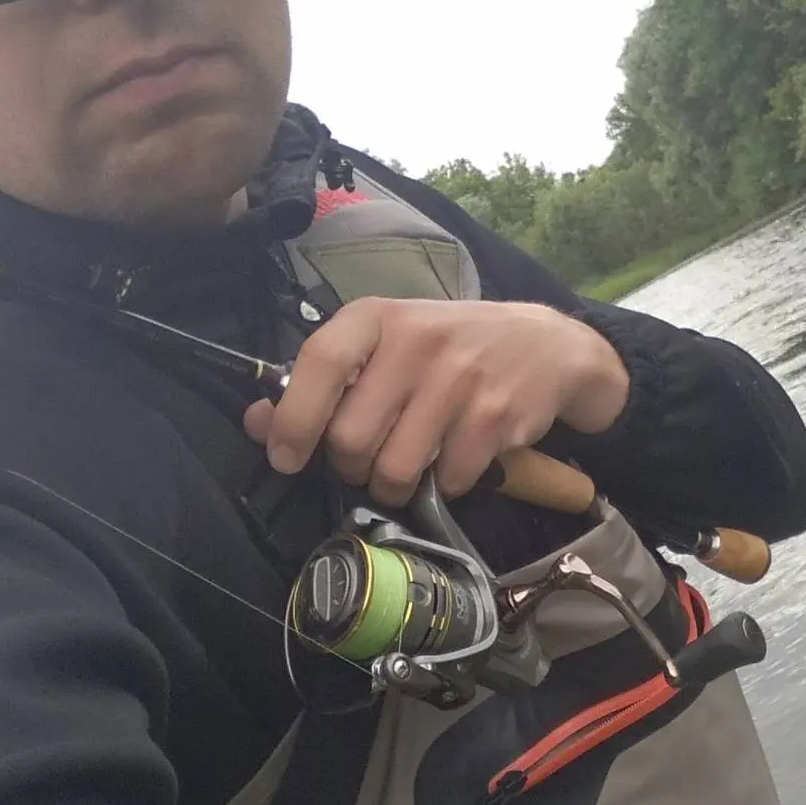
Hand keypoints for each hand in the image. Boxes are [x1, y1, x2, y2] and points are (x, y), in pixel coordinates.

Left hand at [242, 297, 628, 504]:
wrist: (546, 346)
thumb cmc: (449, 349)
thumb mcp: (385, 346)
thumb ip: (324, 381)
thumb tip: (258, 422)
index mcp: (378, 318)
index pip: (319, 364)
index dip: (294, 420)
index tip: (286, 457)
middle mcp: (417, 342)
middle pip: (352, 439)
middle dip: (353, 466)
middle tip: (370, 458)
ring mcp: (459, 379)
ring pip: (395, 469)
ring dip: (395, 486)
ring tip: (410, 466)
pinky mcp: (495, 416)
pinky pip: (447, 479)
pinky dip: (446, 484)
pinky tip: (456, 457)